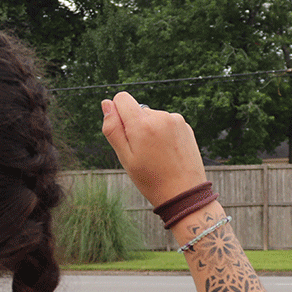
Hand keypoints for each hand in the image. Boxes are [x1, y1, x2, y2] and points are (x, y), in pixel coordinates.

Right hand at [101, 92, 206, 206]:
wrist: (184, 192)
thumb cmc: (150, 178)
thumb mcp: (125, 157)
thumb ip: (112, 129)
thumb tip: (106, 103)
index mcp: (142, 124)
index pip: (121, 98)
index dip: (117, 114)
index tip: (124, 133)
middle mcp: (160, 116)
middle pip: (136, 109)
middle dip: (134, 125)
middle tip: (141, 151)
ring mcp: (175, 120)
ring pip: (151, 116)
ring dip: (149, 129)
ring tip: (155, 153)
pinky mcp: (185, 125)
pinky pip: (165, 122)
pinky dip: (162, 133)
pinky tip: (166, 151)